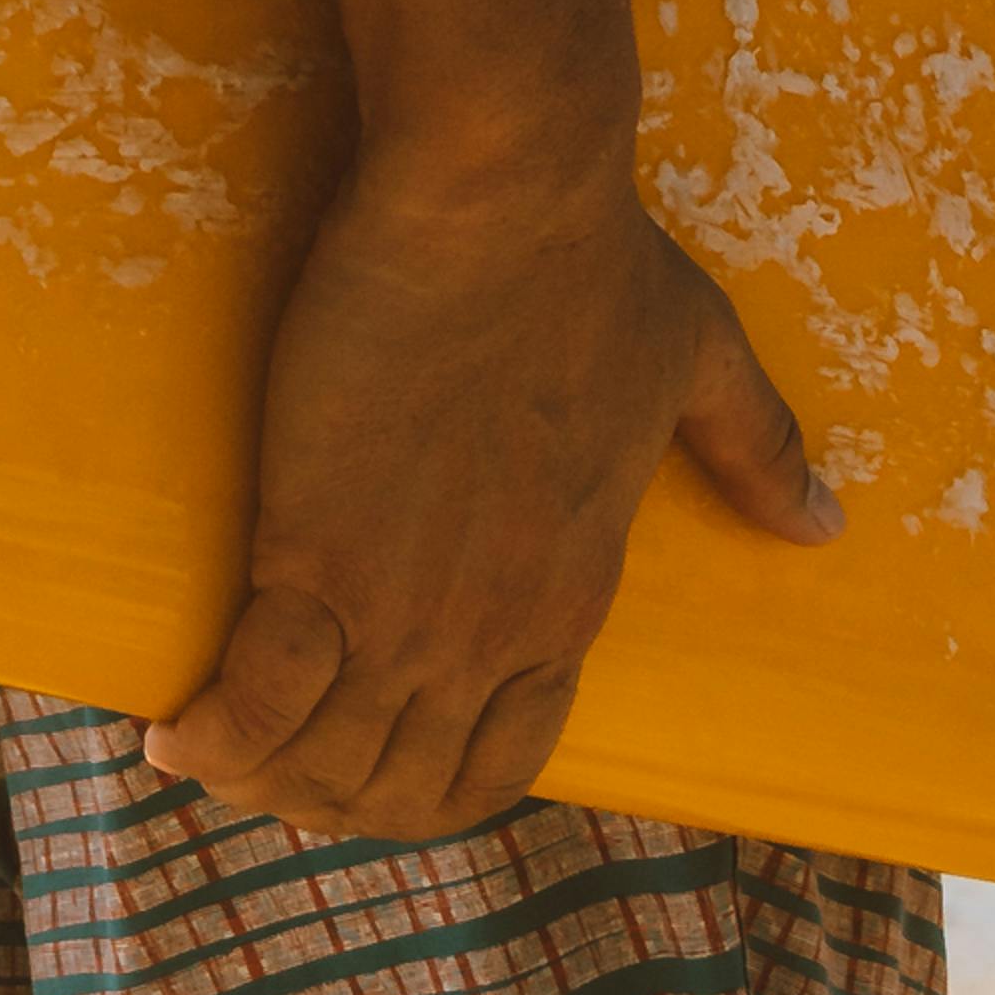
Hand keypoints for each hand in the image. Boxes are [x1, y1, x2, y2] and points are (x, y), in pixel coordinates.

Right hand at [141, 152, 837, 839]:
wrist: (502, 194)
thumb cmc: (592, 260)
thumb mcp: (700, 362)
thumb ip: (758, 451)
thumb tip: (829, 523)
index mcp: (572, 601)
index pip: (500, 763)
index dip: (427, 791)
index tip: (368, 768)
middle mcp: (491, 634)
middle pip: (399, 788)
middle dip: (332, 800)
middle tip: (266, 764)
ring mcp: (404, 608)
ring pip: (323, 764)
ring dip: (262, 778)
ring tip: (205, 752)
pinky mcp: (315, 551)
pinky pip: (256, 696)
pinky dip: (210, 735)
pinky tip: (166, 731)